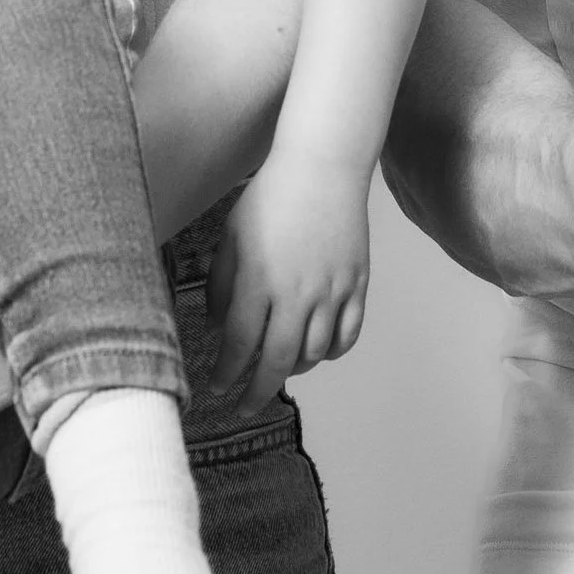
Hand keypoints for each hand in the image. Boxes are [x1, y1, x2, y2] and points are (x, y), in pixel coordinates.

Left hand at [209, 157, 371, 413]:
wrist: (322, 167)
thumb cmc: (270, 197)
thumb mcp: (231, 236)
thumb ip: (220, 284)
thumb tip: (216, 326)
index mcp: (259, 280)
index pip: (239, 344)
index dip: (226, 372)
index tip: (216, 387)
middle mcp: (297, 293)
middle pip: (277, 361)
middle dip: (256, 392)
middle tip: (243, 406)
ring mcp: (332, 291)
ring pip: (314, 353)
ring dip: (292, 368)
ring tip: (277, 368)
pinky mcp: (357, 284)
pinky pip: (348, 335)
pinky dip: (332, 352)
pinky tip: (316, 350)